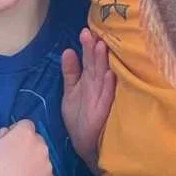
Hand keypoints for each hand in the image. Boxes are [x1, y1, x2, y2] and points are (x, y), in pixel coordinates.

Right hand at [0, 119, 54, 175]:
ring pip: (42, 160)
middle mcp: (41, 147)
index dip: (17, 132)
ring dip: (33, 164)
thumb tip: (8, 137)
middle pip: (37, 141)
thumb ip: (3, 140)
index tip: (8, 142)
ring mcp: (47, 166)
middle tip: (14, 161)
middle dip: (28, 147)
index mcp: (25, 134)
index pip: (26, 125)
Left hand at [61, 28, 114, 173]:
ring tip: (100, 46)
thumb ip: (70, 73)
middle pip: (97, 65)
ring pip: (103, 77)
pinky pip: (107, 97)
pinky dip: (108, 86)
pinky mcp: (104, 111)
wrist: (85, 144)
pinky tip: (108, 74)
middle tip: (91, 33)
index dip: (87, 46)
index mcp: (90, 80)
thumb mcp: (71, 93)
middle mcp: (98, 86)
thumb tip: (68, 50)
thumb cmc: (80, 118)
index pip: (90, 60)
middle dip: (94, 50)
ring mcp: (103, 98)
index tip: (85, 31)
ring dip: (103, 62)